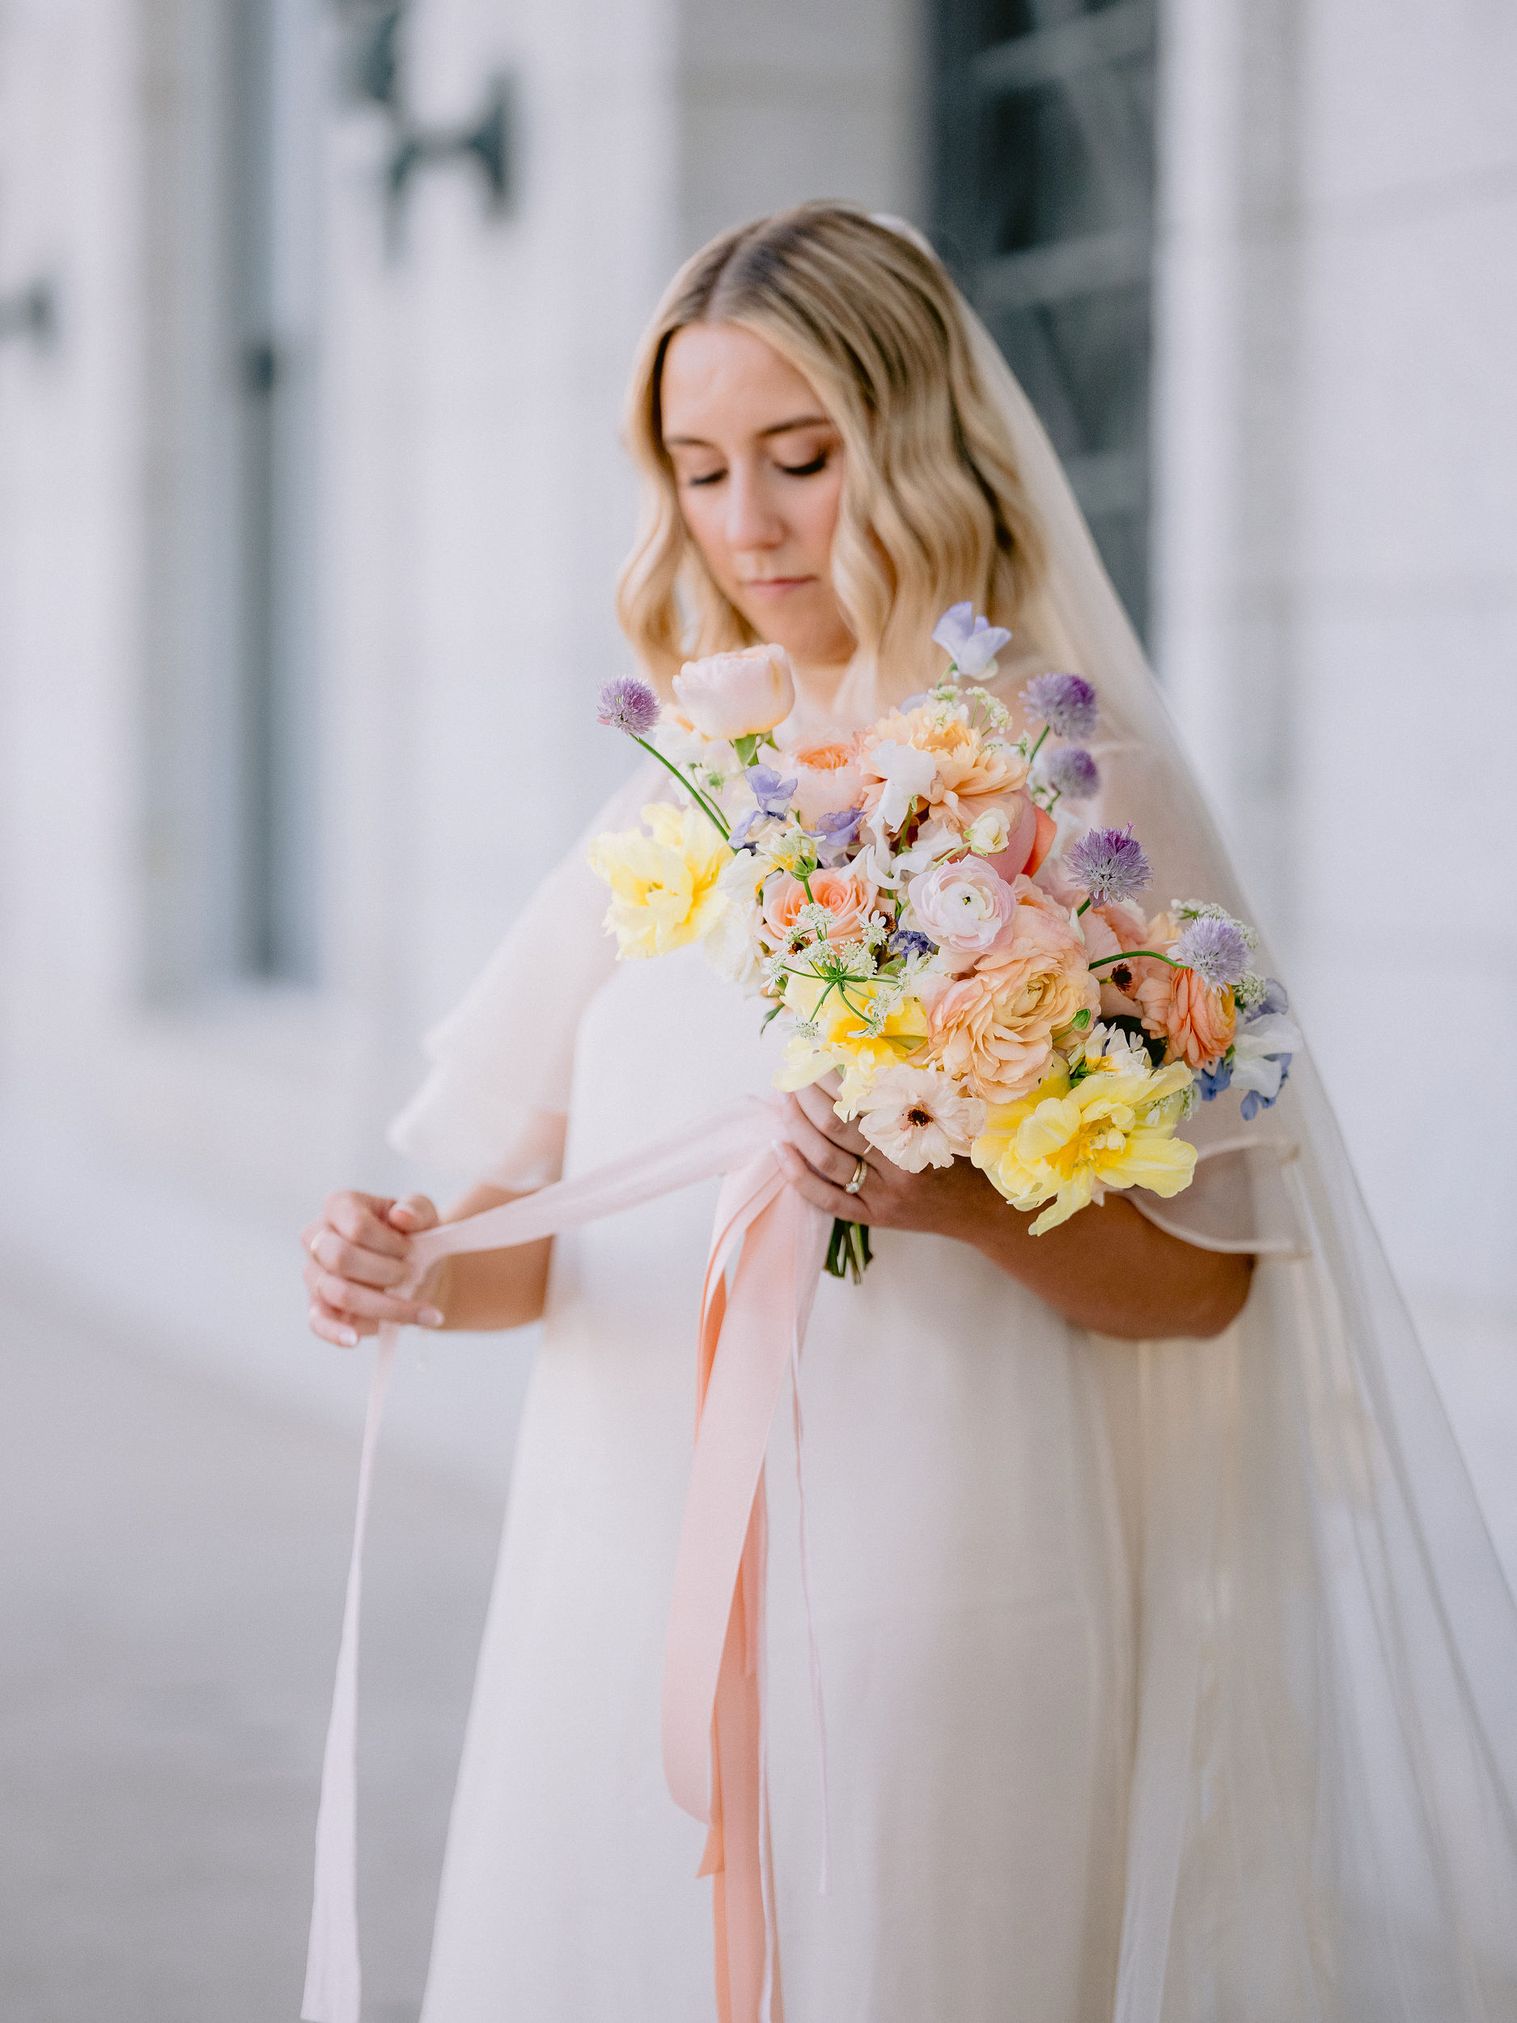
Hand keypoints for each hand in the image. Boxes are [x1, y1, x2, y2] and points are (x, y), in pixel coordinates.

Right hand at [300, 1190, 447, 1347]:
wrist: (417, 1271)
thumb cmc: (414, 1236)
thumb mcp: (424, 1216)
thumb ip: (417, 1209)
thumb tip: (401, 1216)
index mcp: (340, 1206)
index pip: (356, 1225)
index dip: (389, 1243)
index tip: (412, 1251)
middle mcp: (317, 1238)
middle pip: (341, 1258)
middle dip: (385, 1272)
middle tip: (412, 1275)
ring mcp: (314, 1275)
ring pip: (339, 1293)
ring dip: (385, 1305)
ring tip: (419, 1311)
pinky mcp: (318, 1307)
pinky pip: (318, 1323)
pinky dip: (336, 1333)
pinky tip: (355, 1340)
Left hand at [772, 1080, 996, 1238]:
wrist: (978, 1210)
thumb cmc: (962, 1154)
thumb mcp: (946, 1118)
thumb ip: (910, 1095)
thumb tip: (859, 1058)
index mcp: (920, 1135)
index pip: (865, 1100)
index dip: (835, 1077)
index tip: (818, 1055)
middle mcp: (899, 1169)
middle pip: (839, 1127)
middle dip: (809, 1097)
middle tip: (793, 1075)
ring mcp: (882, 1197)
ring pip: (827, 1160)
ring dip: (798, 1127)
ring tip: (784, 1102)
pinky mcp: (871, 1217)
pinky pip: (826, 1199)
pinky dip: (798, 1174)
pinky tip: (779, 1149)